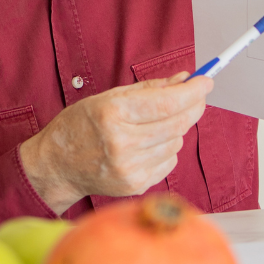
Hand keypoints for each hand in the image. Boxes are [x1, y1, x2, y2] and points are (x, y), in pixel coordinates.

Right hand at [18, 73, 213, 213]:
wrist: (57, 166)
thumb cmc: (80, 126)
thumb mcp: (108, 97)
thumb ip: (149, 89)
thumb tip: (184, 79)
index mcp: (113, 114)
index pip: (167, 103)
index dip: (193, 91)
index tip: (206, 81)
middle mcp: (122, 142)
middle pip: (178, 123)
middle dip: (193, 106)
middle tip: (197, 96)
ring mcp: (129, 167)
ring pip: (177, 142)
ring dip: (176, 129)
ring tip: (155, 125)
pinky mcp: (135, 184)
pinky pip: (169, 162)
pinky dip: (166, 150)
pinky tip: (147, 145)